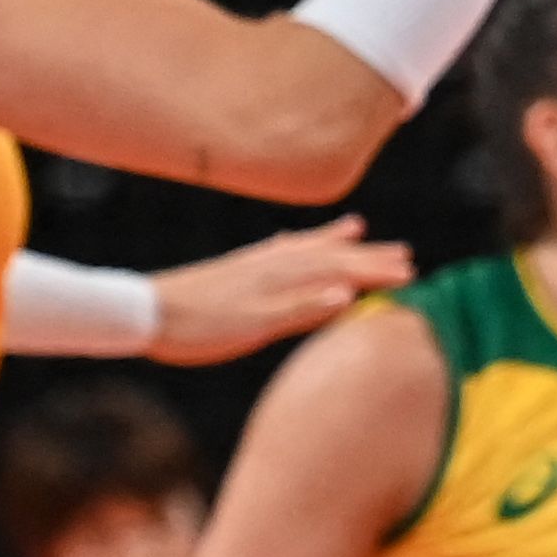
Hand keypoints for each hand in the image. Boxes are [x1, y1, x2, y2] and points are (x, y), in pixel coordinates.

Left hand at [147, 216, 414, 362]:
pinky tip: (294, 242)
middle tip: (405, 255)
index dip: (375, 273)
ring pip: (306, 249)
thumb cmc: (199, 327)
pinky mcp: (238, 268)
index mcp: (282, 279)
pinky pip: (280, 249)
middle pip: (330, 256)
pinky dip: (297, 243)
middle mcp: (273, 264)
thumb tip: (347, 294)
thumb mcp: (254, 326)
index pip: (341, 272)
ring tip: (358, 229)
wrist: (146, 313)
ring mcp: (255, 264)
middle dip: (367, 256)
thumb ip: (300, 309)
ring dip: (335, 243)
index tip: (410, 275)